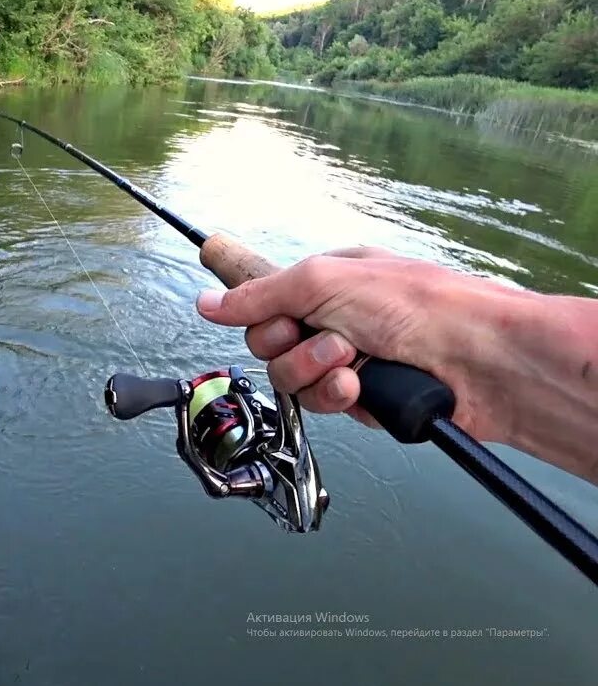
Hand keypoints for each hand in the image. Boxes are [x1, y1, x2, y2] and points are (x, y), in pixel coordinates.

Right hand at [194, 247, 523, 443]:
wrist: (480, 359)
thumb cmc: (419, 304)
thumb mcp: (325, 281)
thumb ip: (259, 294)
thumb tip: (206, 301)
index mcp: (327, 281)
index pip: (263, 299)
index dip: (258, 309)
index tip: (267, 306)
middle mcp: (334, 318)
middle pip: (268, 343)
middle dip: (290, 344)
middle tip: (329, 336)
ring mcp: (347, 361)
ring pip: (290, 378)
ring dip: (315, 370)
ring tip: (353, 362)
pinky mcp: (360, 399)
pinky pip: (319, 404)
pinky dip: (337, 396)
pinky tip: (362, 388)